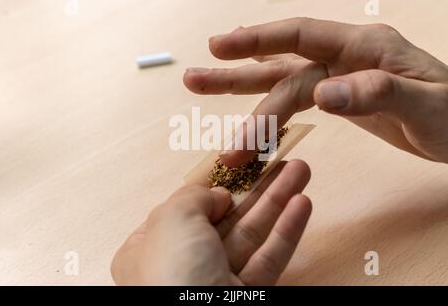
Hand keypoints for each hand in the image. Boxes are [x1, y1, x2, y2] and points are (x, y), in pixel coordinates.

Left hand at [111, 160, 310, 284]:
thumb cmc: (172, 273)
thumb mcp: (172, 220)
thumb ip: (193, 198)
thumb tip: (217, 196)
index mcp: (150, 247)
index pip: (185, 208)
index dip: (214, 184)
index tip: (241, 162)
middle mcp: (182, 264)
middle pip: (226, 216)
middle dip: (257, 187)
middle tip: (282, 161)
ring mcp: (216, 281)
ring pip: (251, 234)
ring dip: (278, 202)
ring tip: (301, 170)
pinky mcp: (247, 296)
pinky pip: (267, 259)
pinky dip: (285, 232)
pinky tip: (302, 204)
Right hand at [183, 18, 447, 165]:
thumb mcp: (427, 106)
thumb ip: (377, 94)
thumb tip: (325, 94)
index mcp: (365, 48)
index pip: (302, 37)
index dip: (258, 40)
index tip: (219, 47)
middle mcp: (346, 57)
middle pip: (281, 62)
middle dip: (236, 73)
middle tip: (193, 79)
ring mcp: (340, 77)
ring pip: (282, 81)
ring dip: (243, 90)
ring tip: (203, 90)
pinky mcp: (339, 97)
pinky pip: (296, 98)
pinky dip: (270, 105)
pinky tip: (250, 106)